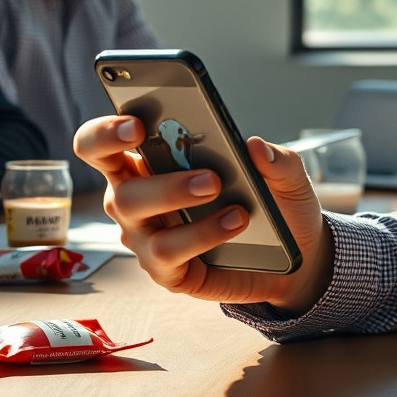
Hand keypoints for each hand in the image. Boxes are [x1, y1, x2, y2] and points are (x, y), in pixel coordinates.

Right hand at [74, 115, 333, 311]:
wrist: (294, 258)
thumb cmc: (274, 206)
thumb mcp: (286, 178)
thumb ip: (277, 159)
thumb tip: (256, 146)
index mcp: (149, 162)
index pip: (102, 143)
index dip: (106, 132)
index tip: (135, 125)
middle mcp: (137, 199)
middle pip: (119, 186)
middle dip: (161, 179)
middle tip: (211, 178)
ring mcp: (147, 238)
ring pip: (141, 221)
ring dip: (181, 202)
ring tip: (231, 202)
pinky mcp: (165, 271)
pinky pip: (168, 254)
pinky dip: (203, 236)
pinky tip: (234, 225)